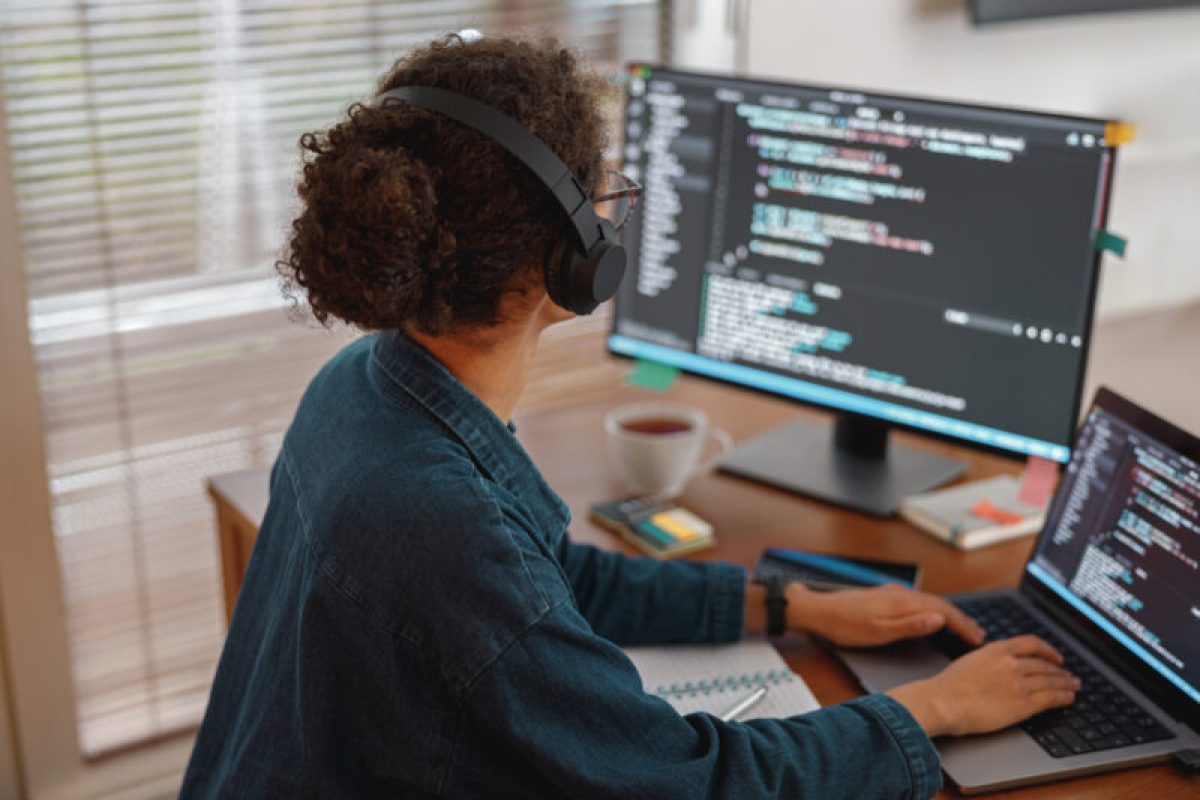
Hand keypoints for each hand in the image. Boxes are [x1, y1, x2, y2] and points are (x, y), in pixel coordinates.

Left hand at [789, 583, 985, 647]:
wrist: (818, 611)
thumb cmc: (845, 625)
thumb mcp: (879, 632)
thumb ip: (910, 626)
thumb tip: (939, 619)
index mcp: (902, 602)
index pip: (943, 611)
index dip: (962, 625)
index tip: (977, 638)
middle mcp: (900, 594)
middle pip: (939, 604)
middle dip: (961, 619)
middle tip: (978, 634)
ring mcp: (891, 593)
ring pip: (928, 601)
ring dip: (947, 613)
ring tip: (962, 626)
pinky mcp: (884, 596)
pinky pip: (917, 601)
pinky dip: (931, 609)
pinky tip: (932, 615)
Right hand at [887, 636, 1079, 736]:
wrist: (943, 702)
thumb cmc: (948, 686)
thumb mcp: (970, 661)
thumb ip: (990, 660)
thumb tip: (1000, 666)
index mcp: (997, 650)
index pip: (1032, 644)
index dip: (1048, 650)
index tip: (1055, 656)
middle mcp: (1011, 663)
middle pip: (1044, 664)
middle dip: (1060, 670)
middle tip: (1069, 675)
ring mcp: (1018, 683)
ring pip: (1051, 680)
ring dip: (1065, 684)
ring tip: (1074, 686)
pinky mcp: (1022, 704)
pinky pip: (1050, 698)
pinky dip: (1063, 697)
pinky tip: (1068, 698)